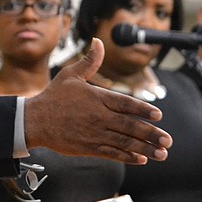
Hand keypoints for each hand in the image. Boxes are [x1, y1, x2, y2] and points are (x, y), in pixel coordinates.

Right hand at [24, 38, 171, 164]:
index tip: (158, 115)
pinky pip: (112, 153)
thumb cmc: (53, 97)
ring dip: (145, 148)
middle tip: (168, 140)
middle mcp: (98, 117)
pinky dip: (128, 157)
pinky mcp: (88, 147)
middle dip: (151, 134)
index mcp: (97, 98)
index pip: (126, 103)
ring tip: (162, 154)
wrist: (34, 121)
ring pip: (124, 142)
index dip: (143, 109)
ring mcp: (94, 133)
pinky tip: (141, 159)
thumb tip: (99, 42)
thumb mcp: (70, 75)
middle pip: (130, 126)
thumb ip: (89, 61)